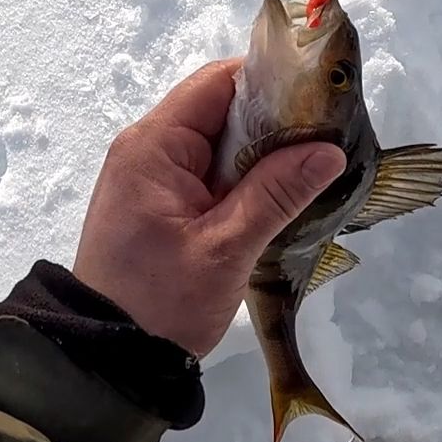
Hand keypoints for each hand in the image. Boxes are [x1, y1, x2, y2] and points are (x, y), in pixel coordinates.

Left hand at [73, 58, 345, 356]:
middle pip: (221, 110)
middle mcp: (148, 149)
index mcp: (154, 146)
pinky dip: (246, 181)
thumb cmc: (161, 302)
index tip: (321, 100)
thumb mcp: (225, 248)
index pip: (217, 83)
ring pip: (220, 145)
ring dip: (265, 155)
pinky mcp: (162, 205)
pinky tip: (284, 196)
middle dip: (276, 121)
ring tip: (318, 166)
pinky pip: (211, 175)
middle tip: (331, 138)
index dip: (270, 83)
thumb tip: (328, 149)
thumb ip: (276, 193)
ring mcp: (153, 178)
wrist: (109, 358)